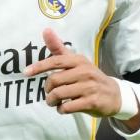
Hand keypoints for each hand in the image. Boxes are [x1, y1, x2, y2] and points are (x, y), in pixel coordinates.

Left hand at [25, 28, 139, 128]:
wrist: (114, 95)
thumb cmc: (89, 77)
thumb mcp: (76, 61)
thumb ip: (59, 48)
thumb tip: (46, 30)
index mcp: (78, 60)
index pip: (55, 61)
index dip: (39, 67)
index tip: (25, 72)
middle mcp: (85, 71)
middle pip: (54, 80)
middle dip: (47, 89)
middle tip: (49, 94)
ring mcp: (89, 87)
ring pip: (59, 94)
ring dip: (52, 101)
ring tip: (54, 102)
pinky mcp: (93, 101)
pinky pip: (68, 107)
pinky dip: (61, 109)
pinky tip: (64, 108)